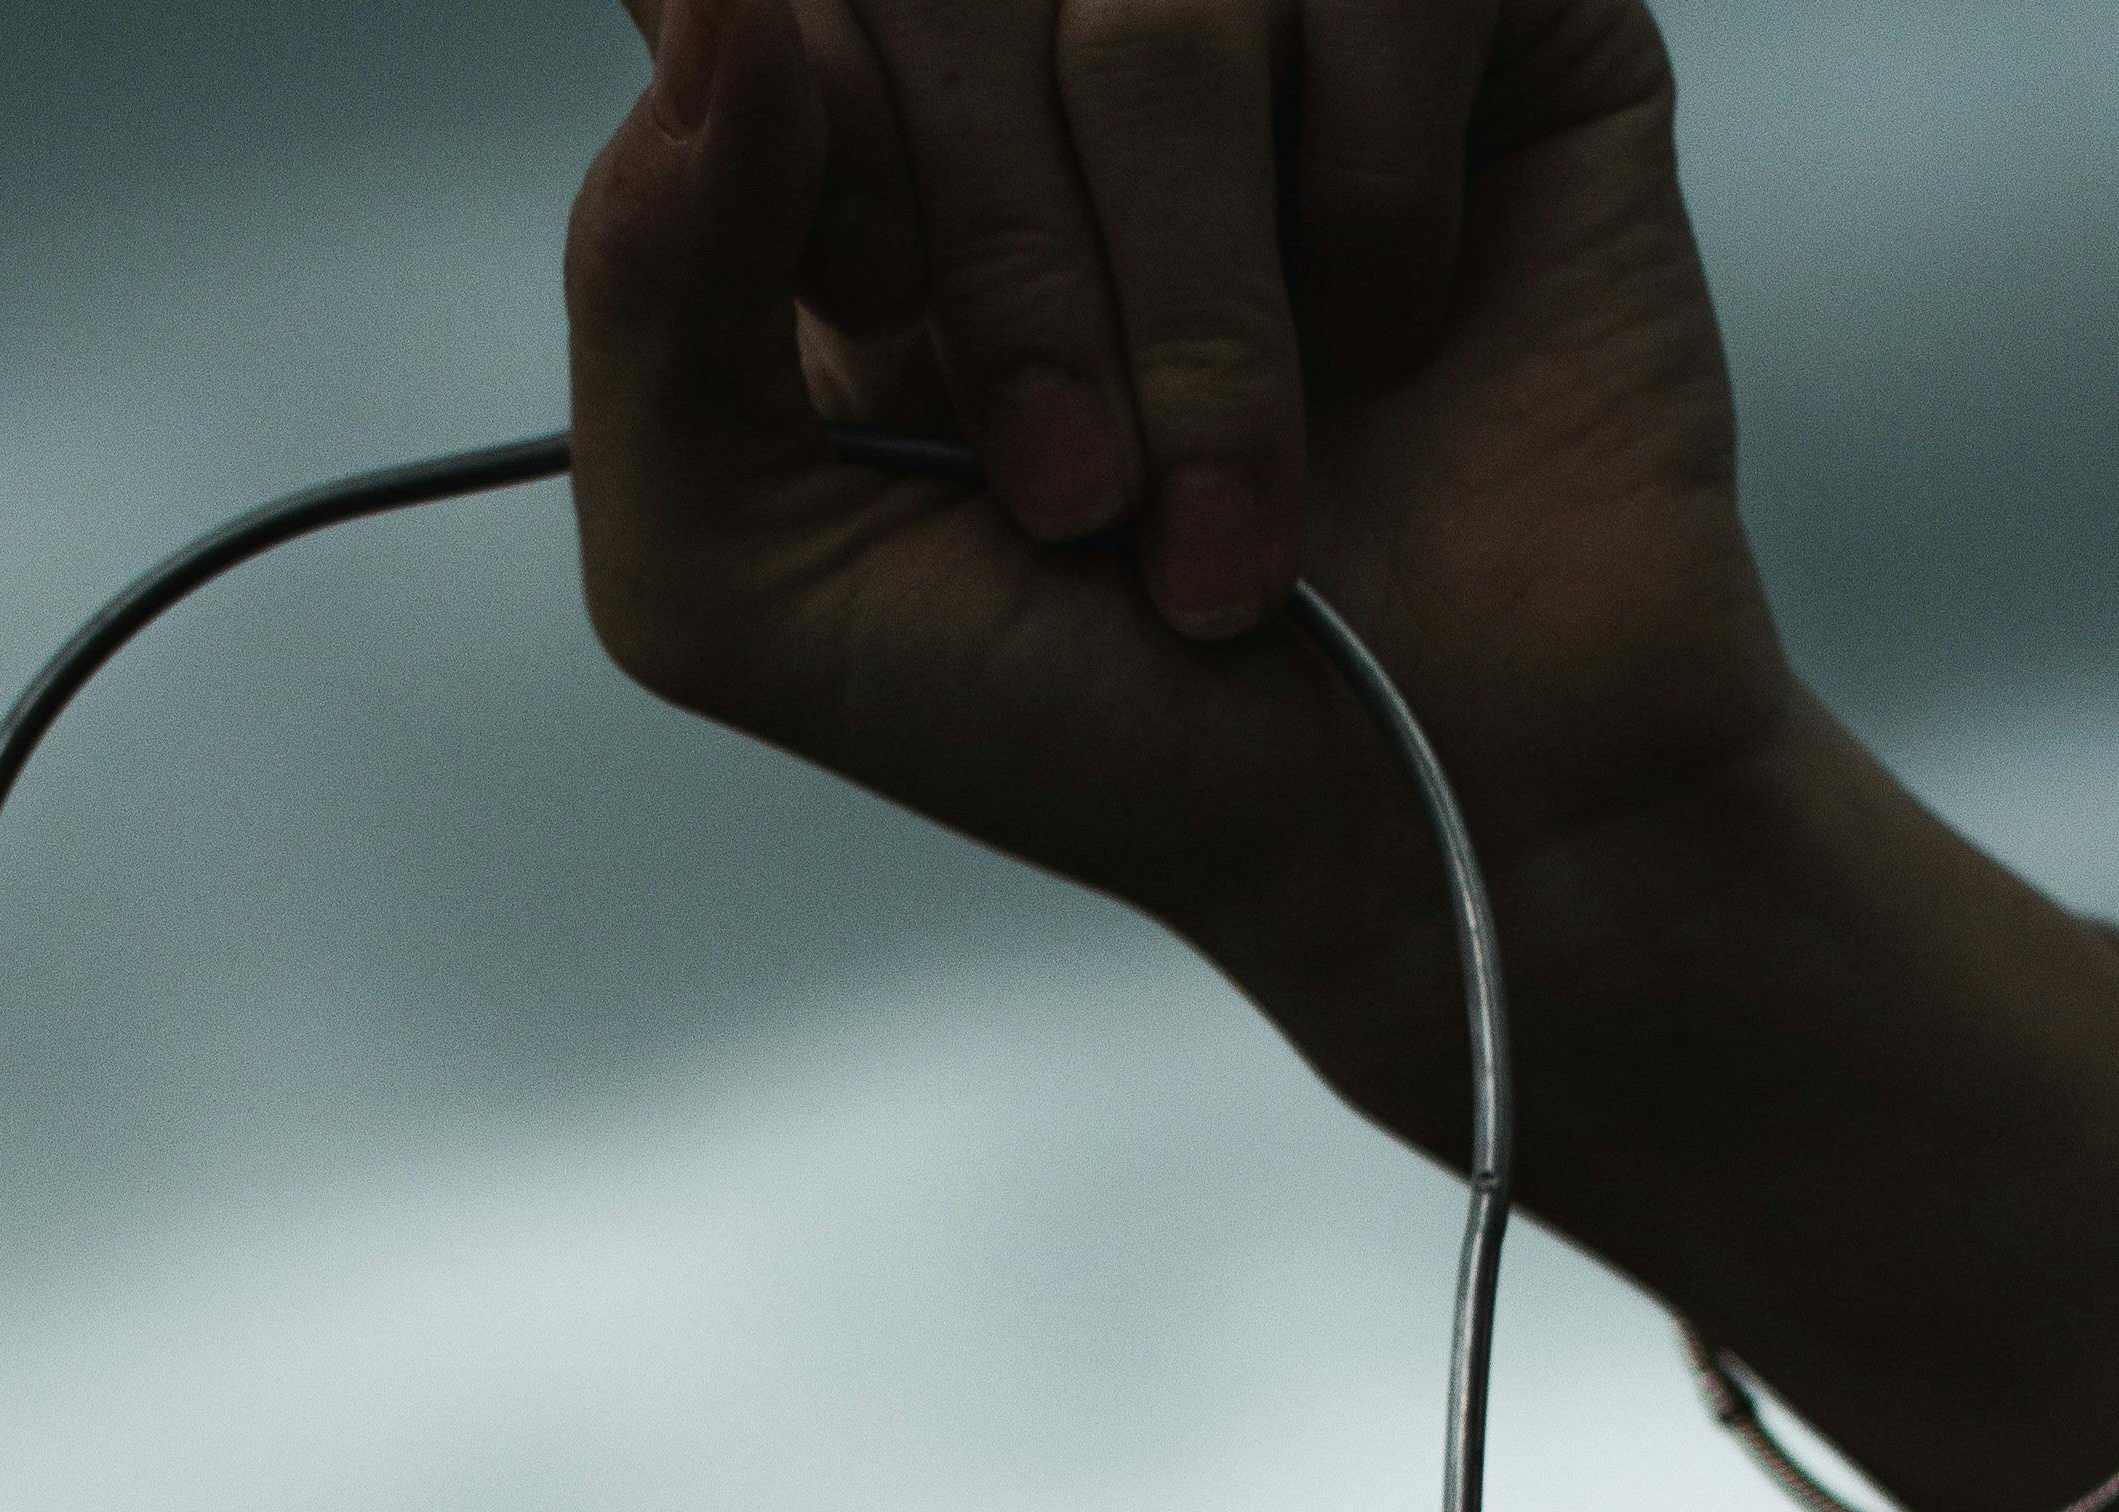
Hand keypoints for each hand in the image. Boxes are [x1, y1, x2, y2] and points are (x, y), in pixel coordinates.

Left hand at [571, 0, 1788, 1155]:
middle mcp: (1054, 37)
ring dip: (1187, 303)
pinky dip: (1367, 210)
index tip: (880, 309)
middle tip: (1072, 486)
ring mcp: (1270, 4)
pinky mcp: (1482, 8)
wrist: (1412, 823)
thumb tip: (719, 9)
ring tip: (1227, 505)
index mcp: (859, 131)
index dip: (812, 115)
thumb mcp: (752, 584)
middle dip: (1002, 258)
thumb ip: (637, 300)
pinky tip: (1387, 342)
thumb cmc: (1104, 726)